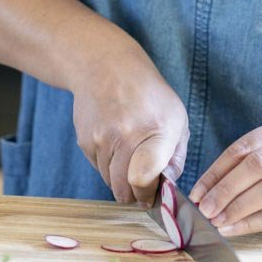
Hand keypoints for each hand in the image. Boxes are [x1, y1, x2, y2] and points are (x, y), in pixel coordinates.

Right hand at [71, 44, 188, 206]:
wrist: (106, 67)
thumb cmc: (148, 94)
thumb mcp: (176, 118)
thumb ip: (176, 157)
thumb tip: (168, 188)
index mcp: (156, 130)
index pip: (144, 179)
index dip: (149, 194)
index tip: (154, 194)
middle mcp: (125, 136)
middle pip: (125, 189)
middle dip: (136, 194)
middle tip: (144, 185)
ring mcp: (101, 139)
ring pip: (110, 182)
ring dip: (122, 179)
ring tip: (131, 155)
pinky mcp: (85, 141)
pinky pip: (99, 169)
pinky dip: (109, 166)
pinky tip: (116, 144)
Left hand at [188, 117, 261, 235]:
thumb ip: (249, 163)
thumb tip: (205, 189)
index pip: (243, 148)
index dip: (216, 170)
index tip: (196, 191)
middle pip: (256, 165)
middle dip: (224, 188)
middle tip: (203, 207)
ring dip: (236, 206)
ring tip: (214, 219)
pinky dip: (248, 223)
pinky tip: (230, 229)